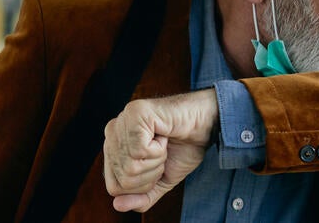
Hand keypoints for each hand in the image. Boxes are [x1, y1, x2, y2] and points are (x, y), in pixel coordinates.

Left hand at [103, 89, 218, 212]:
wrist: (206, 124)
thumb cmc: (183, 147)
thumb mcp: (161, 180)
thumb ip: (141, 197)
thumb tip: (118, 206)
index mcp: (113, 148)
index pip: (114, 188)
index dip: (141, 186)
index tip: (157, 166)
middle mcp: (112, 133)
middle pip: (123, 180)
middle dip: (151, 174)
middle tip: (162, 153)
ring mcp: (121, 121)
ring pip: (130, 166)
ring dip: (156, 161)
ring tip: (163, 143)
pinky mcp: (135, 113)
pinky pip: (139, 150)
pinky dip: (159, 150)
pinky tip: (163, 135)